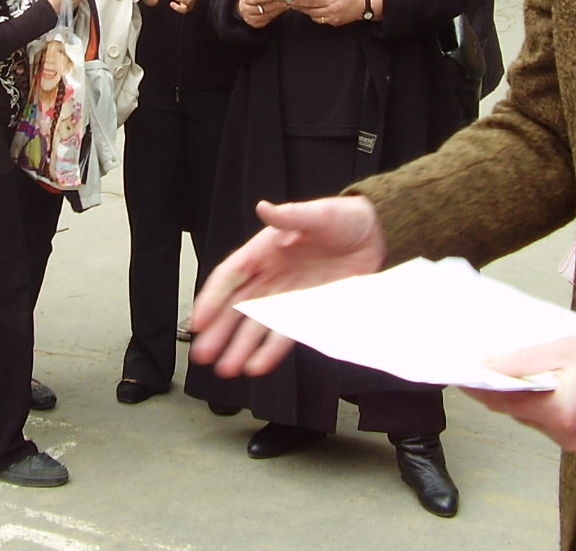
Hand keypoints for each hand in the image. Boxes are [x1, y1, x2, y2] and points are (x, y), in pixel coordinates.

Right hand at [190, 196, 384, 376]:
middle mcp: (270, 274)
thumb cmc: (343, 218)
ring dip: (240, 346)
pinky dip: (270, 350)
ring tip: (227, 368)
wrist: (376, 234)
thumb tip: (265, 208)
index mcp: (263, 249)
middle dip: (219, 331)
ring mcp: (287, 294)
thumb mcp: (317, 214)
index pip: (230, 276)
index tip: (199, 321)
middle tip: (203, 354)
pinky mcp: (307, 308)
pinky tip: (257, 365)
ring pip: (256, 325)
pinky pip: (284, 333)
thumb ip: (291, 215)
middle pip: (237, 306)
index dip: (212, 298)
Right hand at [238, 0, 288, 27]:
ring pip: (266, 15)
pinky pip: (268, 20)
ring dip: (277, 10)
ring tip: (285, 5)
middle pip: (262, 9)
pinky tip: (281, 9)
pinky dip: (275, 14)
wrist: (245, 8)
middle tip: (284, 2)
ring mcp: (250, 19)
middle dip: (275, 5)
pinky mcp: (256, 24)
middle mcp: (246, 10)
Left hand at [292, 0, 372, 26]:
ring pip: (315, 17)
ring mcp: (333, 18)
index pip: (312, 1)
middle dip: (300, 7)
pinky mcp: (335, 23)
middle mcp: (332, 10)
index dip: (301, 1)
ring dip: (306, 12)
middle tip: (292, 3)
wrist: (363, 4)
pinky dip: (315, 16)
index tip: (292, 0)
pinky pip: (321, 20)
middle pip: (311, 10)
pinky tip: (311, 11)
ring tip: (299, 7)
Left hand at [461, 328, 575, 451]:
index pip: (502, 400)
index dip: (476, 383)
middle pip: (513, 408)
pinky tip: (535, 372)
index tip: (455, 367)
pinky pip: (547, 414)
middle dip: (495, 383)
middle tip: (477, 354)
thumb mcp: (562, 349)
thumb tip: (481, 363)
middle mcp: (565, 435)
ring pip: (528, 411)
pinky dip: (537, 394)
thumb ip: (518, 361)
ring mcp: (575, 438)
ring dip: (517, 388)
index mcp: (560, 415)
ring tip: (507, 357)